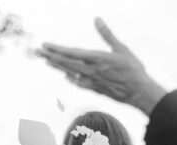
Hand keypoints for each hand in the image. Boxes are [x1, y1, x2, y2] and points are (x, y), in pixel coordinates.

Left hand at [37, 18, 166, 114]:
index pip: (71, 53)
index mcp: (96, 59)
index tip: (45, 45)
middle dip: (50, 56)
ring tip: (46, 60)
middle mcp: (89, 71)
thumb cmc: (133, 69)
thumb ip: (107, 34)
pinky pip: (77, 82)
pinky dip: (69, 77)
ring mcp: (90, 81)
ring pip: (68, 72)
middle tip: (38, 52)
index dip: (56, 50)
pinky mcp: (93, 88)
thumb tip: (97, 19)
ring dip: (56, 66)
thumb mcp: (121, 48)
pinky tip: (64, 74)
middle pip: (65, 63)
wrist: (138, 93)